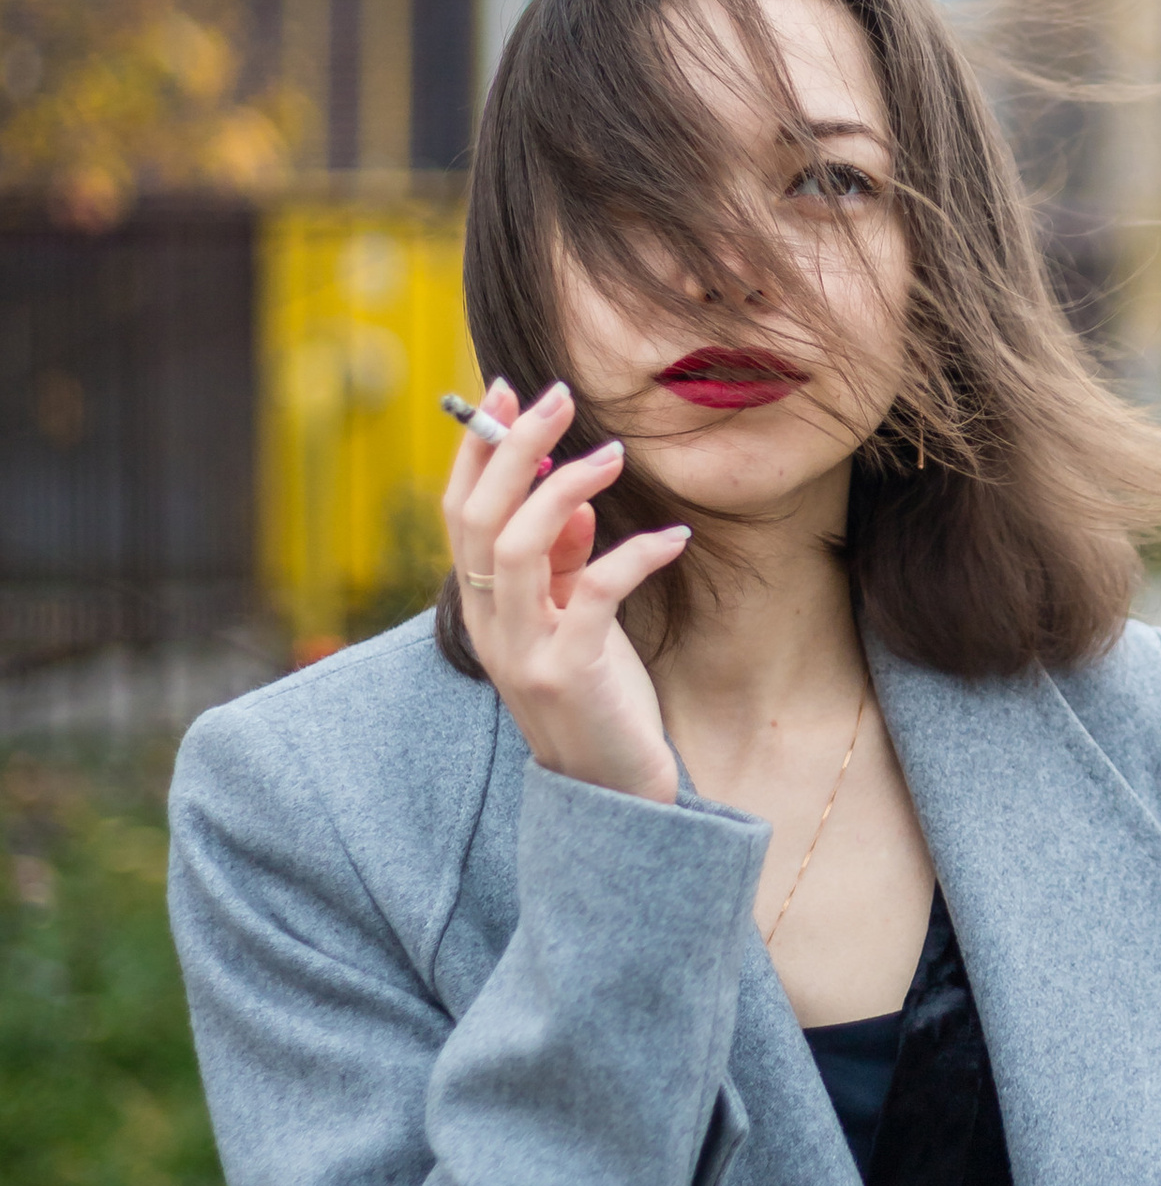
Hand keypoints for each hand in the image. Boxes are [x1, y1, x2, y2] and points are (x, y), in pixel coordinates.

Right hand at [442, 379, 689, 803]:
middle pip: (481, 518)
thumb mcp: (574, 621)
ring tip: (615, 455)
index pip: (459, 513)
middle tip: (558, 398)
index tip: (505, 393)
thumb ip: (564, 564)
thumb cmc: (598, 698)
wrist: (612, 791)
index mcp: (481, 606)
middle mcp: (489, 625)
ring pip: (520, 547)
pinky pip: (594, 593)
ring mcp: (524, 652)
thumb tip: (573, 497)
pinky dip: (635, 555)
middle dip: (515, 448)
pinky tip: (675, 538)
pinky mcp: (569, 673)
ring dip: (567, 489)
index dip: (477, 450)